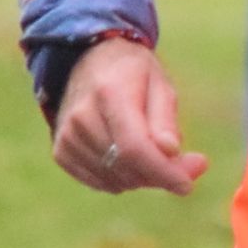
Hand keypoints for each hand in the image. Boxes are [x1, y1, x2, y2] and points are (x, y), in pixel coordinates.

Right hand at [51, 38, 208, 195]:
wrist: (88, 63)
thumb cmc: (132, 74)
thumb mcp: (159, 84)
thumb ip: (165, 120)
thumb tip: (170, 151)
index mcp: (110, 93)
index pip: (134, 147)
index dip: (162, 171)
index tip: (187, 185)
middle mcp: (81, 117)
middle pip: (126, 167)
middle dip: (159, 175)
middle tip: (179, 164)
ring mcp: (67, 136)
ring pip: (114, 180)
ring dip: (141, 177)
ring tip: (150, 152)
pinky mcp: (61, 152)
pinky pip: (99, 183)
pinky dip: (121, 179)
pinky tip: (128, 158)